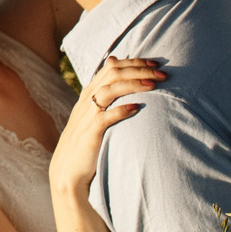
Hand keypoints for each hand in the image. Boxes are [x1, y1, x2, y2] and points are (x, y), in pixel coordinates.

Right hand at [50, 55, 164, 197]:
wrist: (68, 169)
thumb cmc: (86, 140)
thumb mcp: (93, 112)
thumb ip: (104, 92)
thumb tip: (115, 66)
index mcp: (89, 92)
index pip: (111, 67)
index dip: (134, 63)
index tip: (156, 64)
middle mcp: (87, 100)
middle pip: (112, 74)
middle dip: (139, 70)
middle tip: (162, 73)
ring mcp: (87, 115)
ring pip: (109, 90)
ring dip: (133, 85)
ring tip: (154, 85)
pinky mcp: (90, 133)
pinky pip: (105, 117)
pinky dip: (121, 110)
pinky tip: (137, 108)